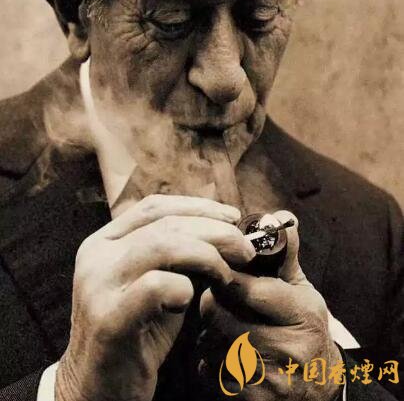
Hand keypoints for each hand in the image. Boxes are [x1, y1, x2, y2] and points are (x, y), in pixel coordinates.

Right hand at [55, 193, 254, 400]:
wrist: (97, 390)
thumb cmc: (136, 335)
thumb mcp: (158, 287)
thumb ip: (181, 258)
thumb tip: (226, 234)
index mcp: (105, 242)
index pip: (155, 207)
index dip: (198, 207)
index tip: (232, 216)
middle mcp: (97, 255)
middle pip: (165, 224)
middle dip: (214, 231)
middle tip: (245, 249)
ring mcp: (98, 284)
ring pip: (162, 245)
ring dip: (206, 254)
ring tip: (226, 274)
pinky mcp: (109, 318)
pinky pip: (156, 286)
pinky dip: (183, 287)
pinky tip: (191, 300)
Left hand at [199, 211, 341, 400]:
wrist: (319, 390)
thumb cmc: (305, 330)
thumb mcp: (303, 292)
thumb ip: (285, 256)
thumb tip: (281, 219)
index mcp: (301, 315)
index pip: (247, 288)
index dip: (225, 274)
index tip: (219, 266)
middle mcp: (285, 350)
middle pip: (218, 314)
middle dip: (213, 301)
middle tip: (219, 297)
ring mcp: (264, 380)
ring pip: (208, 341)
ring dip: (209, 330)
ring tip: (225, 326)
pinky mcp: (246, 400)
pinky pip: (208, 369)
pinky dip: (210, 359)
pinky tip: (226, 354)